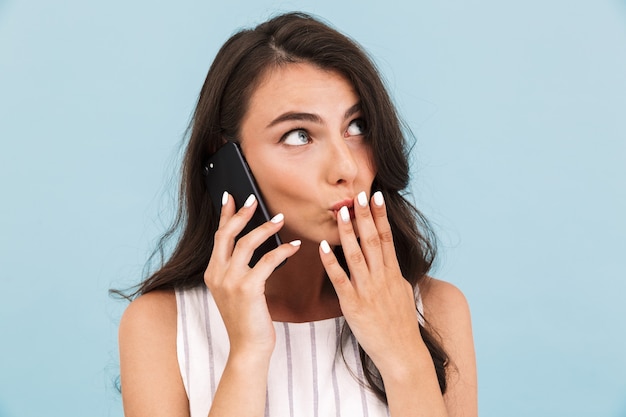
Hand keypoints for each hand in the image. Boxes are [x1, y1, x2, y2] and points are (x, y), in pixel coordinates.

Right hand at [204, 192, 300, 358]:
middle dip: (242, 213)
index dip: (225, 215)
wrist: (248, 348)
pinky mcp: (247, 288)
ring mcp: (230, 281)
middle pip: (228, 234)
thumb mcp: (236, 291)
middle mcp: (217, 274)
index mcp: (212, 273)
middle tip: (255, 199)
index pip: (219, 237)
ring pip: (247, 243)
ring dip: (266, 228)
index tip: (231, 197)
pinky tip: (294, 246)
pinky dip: (282, 251)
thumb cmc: (247, 320)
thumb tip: (251, 244)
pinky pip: (267, 261)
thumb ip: (237, 270)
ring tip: (280, 219)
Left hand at [319, 191, 423, 374]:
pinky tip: (322, 247)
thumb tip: (390, 259)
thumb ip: (394, 273)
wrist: (402, 352)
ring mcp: (367, 290)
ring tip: (340, 212)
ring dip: (347, 233)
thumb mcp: (402, 293)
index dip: (381, 217)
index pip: (386, 238)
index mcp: (393, 273)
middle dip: (365, 216)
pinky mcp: (353, 304)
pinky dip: (331, 262)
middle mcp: (381, 278)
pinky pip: (340, 279)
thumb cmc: (401, 324)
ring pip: (356, 255)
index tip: (377, 197)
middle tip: (358, 194)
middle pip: (372, 241)